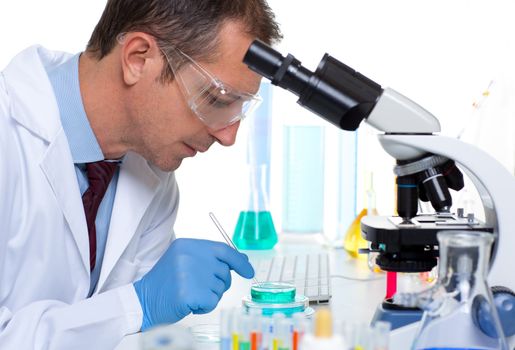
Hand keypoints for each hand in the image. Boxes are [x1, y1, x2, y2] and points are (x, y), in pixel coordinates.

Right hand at [133, 238, 253, 330]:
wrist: (143, 301)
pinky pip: (213, 301)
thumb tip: (243, 260)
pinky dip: (205, 307)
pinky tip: (190, 304)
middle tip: (200, 288)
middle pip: (224, 271)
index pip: (223, 249)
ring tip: (191, 294)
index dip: (239, 261)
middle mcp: (189, 256)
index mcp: (188, 244)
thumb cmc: (167, 282)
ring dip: (210, 295)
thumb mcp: (186, 261)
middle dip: (219, 284)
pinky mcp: (189, 293)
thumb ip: (211, 258)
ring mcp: (189, 274)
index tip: (249, 270)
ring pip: (220, 288)